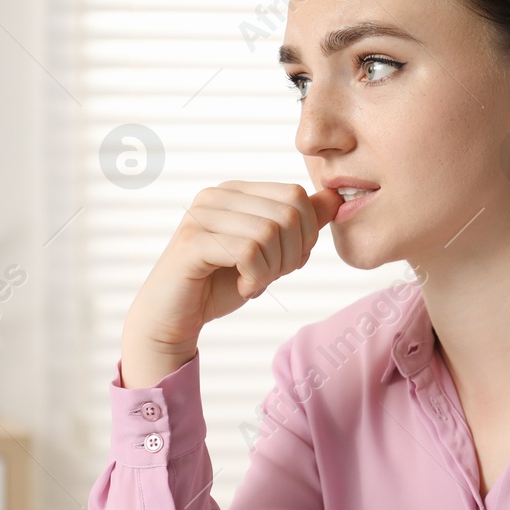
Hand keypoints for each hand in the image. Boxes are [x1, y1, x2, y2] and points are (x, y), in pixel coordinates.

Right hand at [126, 181, 341, 355]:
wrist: (174, 317)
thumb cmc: (221, 284)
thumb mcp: (270, 254)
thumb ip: (300, 225)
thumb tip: (335, 198)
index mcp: (237, 191)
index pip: (295, 195)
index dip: (306, 235)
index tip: (288, 262)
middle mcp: (217, 195)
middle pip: (288, 214)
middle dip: (291, 255)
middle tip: (271, 277)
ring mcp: (201, 215)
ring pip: (270, 233)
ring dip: (272, 270)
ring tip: (254, 283)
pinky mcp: (192, 242)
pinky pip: (248, 252)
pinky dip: (255, 278)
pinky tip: (243, 287)